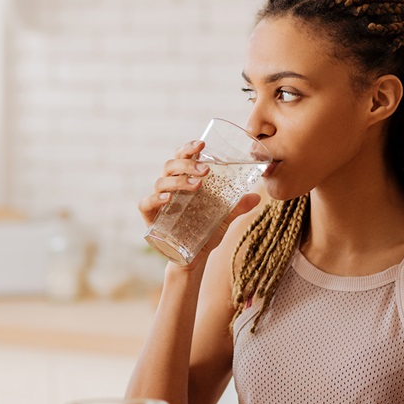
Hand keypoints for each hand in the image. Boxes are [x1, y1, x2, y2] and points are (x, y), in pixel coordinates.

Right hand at [138, 140, 260, 265]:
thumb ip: (237, 208)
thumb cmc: (205, 233)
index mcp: (184, 181)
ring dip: (178, 180)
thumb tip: (257, 197)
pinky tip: (169, 199)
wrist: (193, 259)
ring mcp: (158, 202)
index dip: (189, 148)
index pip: (182, 157)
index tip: (202, 145)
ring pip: (161, 181)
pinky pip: (146, 204)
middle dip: (187, 163)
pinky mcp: (150, 218)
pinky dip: (155, 199)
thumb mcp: (223, 219)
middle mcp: (169, 188)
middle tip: (206, 170)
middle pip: (170, 165)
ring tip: (197, 185)